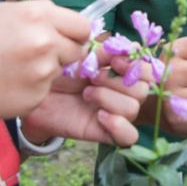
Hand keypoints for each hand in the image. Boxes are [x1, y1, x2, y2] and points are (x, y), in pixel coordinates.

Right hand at [0, 0, 89, 125]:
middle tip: (35, 56)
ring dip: (45, 70)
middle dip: (62, 53)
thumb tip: (66, 25)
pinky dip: (32, 89)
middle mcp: (46, 41)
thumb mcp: (5, 13)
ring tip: (13, 69)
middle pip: (76, 50)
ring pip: (60, 70)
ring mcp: (43, 71)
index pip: (83, 26)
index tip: (67, 39)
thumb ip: (40, 17)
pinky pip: (45, 90)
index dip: (75, 34)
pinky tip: (8, 84)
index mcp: (39, 15)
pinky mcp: (37, 96)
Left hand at [21, 48, 147, 147]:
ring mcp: (116, 114)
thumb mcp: (85, 55)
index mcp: (124, 74)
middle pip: (142, 90)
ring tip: (86, 94)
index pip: (149, 72)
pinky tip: (99, 116)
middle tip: (92, 78)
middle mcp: (125, 94)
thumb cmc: (62, 71)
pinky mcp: (105, 133)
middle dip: (117, 82)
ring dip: (109, 98)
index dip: (136, 66)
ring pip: (133, 109)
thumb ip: (109, 51)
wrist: (37, 93)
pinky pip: (129, 137)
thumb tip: (132, 48)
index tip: (113, 61)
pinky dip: (118, 126)